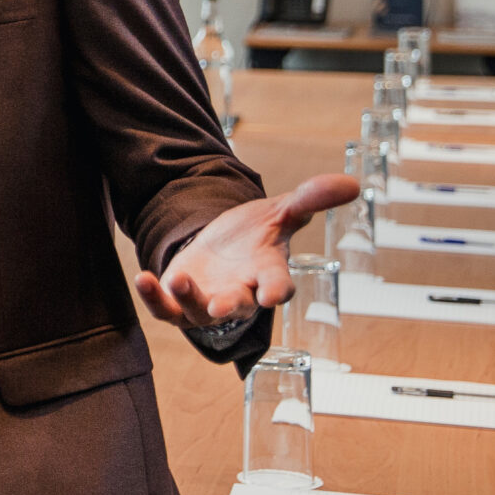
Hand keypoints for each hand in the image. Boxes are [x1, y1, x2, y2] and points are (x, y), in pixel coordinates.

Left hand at [133, 174, 358, 328]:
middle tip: (221, 307)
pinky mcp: (179, 300)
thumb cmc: (256, 234)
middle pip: (237, 307)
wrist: (222, 246)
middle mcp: (239, 292)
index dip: (277, 290)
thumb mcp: (282, 211)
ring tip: (178, 279)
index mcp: (267, 272)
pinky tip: (142, 278)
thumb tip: (351, 182)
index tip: (276, 295)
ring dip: (188, 298)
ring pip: (197, 312)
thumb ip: (312, 198)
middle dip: (229, 307)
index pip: (278, 285)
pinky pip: (165, 309)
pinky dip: (154, 299)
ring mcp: (208, 300)